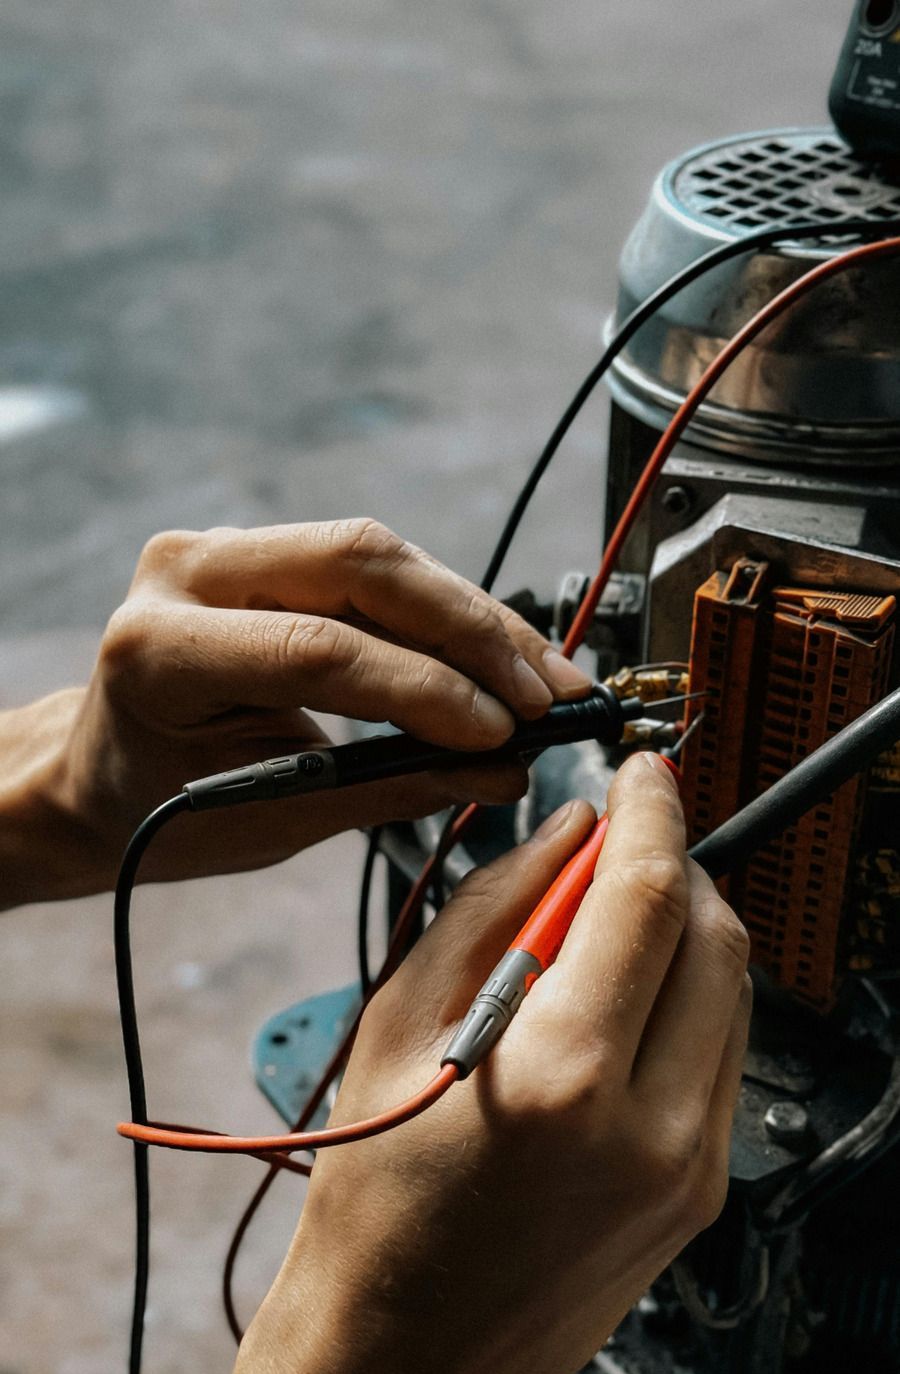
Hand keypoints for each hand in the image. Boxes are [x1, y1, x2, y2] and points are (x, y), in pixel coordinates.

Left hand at [0, 520, 590, 900]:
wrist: (101, 769)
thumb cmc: (164, 808)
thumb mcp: (269, 818)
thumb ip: (386, 785)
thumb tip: (502, 769)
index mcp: (160, 650)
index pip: (318, 648)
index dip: (425, 688)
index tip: (503, 733)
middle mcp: (186, 573)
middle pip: (362, 566)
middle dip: (473, 633)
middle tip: (549, 695)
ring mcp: (223, 549)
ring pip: (381, 557)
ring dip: (476, 620)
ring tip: (547, 680)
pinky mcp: (263, 550)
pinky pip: (373, 568)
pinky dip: (445, 615)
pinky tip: (502, 656)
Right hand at [152, 755, 750, 1373]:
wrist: (404, 1363)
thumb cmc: (375, 1199)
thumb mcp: (397, 1024)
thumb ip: (493, 907)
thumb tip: (567, 831)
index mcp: (559, 1071)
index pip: (649, 895)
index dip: (654, 811)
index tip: (643, 774)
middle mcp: (649, 1121)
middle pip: (716, 935)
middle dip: (677, 867)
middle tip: (619, 849)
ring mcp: (690, 1166)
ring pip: (734, 994)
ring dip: (686, 935)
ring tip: (605, 937)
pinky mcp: (702, 1193)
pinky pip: (723, 1057)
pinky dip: (686, 1005)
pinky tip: (617, 1012)